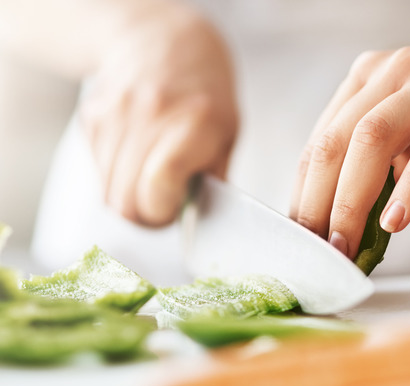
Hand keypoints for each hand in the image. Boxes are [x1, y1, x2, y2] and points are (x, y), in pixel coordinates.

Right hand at [81, 6, 237, 225]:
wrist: (166, 43)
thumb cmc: (206, 97)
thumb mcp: (227, 137)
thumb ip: (214, 183)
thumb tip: (202, 229)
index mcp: (193, 122)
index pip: (159, 184)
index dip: (163, 212)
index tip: (175, 211)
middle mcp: (150, 115)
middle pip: (126, 200)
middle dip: (146, 217)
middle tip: (164, 208)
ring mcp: (116, 114)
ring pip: (107, 191)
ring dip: (129, 200)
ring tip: (154, 185)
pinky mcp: (92, 117)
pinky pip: (98, 170)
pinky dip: (116, 177)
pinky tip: (137, 158)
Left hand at [291, 41, 409, 257]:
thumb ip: (391, 173)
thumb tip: (350, 226)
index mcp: (373, 77)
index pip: (323, 141)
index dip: (304, 193)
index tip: (300, 240)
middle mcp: (397, 68)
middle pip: (338, 139)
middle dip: (318, 202)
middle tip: (317, 252)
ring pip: (377, 136)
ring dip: (354, 198)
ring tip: (347, 244)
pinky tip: (398, 220)